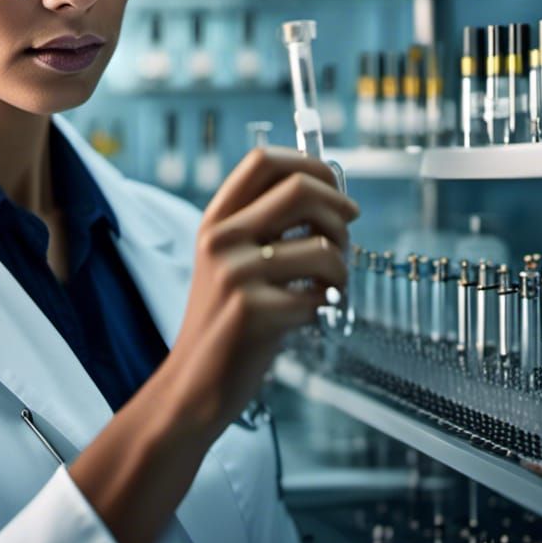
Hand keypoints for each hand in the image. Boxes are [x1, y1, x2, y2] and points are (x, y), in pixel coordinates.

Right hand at [163, 146, 360, 438]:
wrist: (194, 382)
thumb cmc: (225, 319)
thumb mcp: (229, 259)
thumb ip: (264, 225)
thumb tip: (331, 194)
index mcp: (216, 219)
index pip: (263, 161)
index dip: (310, 165)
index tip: (334, 186)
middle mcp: (221, 239)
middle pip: (300, 189)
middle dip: (340, 209)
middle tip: (347, 234)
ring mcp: (235, 274)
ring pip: (323, 247)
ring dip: (343, 268)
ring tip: (328, 285)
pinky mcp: (253, 312)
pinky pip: (320, 296)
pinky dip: (326, 306)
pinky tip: (308, 315)